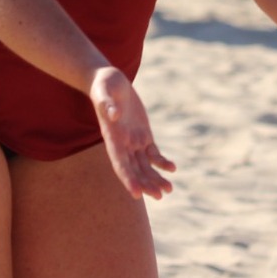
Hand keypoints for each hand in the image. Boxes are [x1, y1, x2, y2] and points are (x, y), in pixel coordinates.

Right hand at [90, 67, 175, 199]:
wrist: (109, 81)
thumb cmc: (104, 86)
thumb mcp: (104, 92)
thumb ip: (108, 105)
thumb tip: (115, 115)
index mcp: (112, 138)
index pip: (120, 164)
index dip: (128, 179)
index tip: (136, 194)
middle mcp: (122, 144)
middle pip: (134, 170)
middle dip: (146, 184)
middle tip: (160, 196)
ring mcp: (134, 140)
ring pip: (145, 165)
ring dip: (155, 178)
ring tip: (169, 189)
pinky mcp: (143, 134)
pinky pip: (153, 153)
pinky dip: (161, 162)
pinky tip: (172, 168)